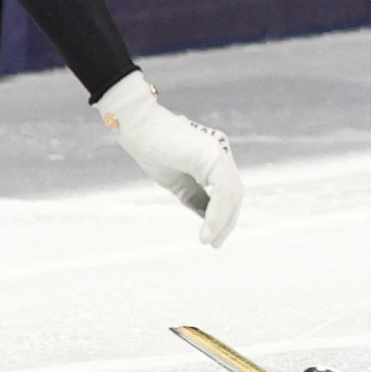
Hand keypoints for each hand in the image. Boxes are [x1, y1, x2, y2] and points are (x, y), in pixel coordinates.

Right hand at [94, 73, 240, 245]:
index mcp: (213, 157)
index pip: (227, 191)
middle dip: (226, 221)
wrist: (137, 128)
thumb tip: (207, 220)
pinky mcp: (212, 154)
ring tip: (208, 240)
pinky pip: (223, 190)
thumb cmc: (152, 150)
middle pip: (234, 193)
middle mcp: (220, 152)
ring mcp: (219, 151)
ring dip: (222, 221)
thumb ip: (194, 196)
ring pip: (231, 194)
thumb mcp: (177, 182)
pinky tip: (208, 229)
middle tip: (213, 243)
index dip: (223, 215)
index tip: (212, 237)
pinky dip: (218, 213)